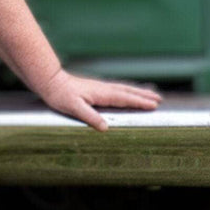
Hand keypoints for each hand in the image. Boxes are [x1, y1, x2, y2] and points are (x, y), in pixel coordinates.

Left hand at [36, 68, 160, 131]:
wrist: (50, 82)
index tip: (154, 105)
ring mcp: (99, 87)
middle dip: (144, 95)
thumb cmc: (60, 95)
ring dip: (137, 92)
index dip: (140, 102)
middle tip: (159, 99)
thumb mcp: (74, 108)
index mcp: (101, 93)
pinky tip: (126, 93)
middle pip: (128, 91)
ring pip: (123, 89)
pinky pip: (116, 89)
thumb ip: (90, 116)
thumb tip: (105, 127)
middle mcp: (103, 89)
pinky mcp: (95, 88)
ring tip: (149, 94)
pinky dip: (126, 91)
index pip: (125, 98)